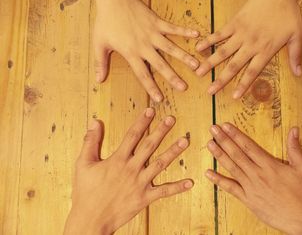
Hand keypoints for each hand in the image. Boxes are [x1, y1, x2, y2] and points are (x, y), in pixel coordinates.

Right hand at [64, 108, 192, 234]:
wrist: (91, 219)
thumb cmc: (85, 192)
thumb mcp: (83, 164)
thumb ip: (91, 142)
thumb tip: (95, 122)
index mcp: (117, 159)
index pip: (132, 135)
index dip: (142, 121)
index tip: (151, 110)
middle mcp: (131, 169)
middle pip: (149, 146)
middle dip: (161, 131)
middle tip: (172, 119)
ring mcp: (140, 183)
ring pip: (160, 164)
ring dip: (173, 152)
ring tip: (185, 141)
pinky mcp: (145, 198)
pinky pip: (164, 191)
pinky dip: (177, 187)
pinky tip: (190, 182)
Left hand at [94, 0, 199, 101]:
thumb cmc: (105, 22)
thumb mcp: (99, 44)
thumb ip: (100, 63)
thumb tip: (99, 80)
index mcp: (131, 52)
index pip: (142, 74)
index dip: (151, 87)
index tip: (160, 99)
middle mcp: (144, 45)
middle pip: (161, 64)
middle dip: (173, 77)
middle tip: (184, 88)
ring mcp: (153, 33)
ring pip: (171, 48)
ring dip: (184, 57)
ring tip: (196, 65)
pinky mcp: (157, 22)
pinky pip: (173, 28)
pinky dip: (185, 30)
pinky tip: (196, 34)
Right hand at [195, 0, 301, 98]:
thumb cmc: (288, 14)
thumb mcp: (298, 35)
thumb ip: (296, 56)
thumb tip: (299, 73)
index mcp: (265, 50)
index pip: (252, 72)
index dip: (243, 85)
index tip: (233, 96)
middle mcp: (250, 45)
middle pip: (233, 66)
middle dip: (220, 80)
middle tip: (210, 91)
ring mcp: (240, 34)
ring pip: (223, 52)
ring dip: (210, 63)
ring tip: (198, 72)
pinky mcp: (234, 23)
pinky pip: (219, 34)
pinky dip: (209, 41)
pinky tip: (198, 48)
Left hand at [205, 124, 301, 234]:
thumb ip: (295, 147)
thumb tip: (294, 129)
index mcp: (269, 165)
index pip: (248, 146)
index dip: (236, 134)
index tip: (226, 126)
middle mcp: (257, 174)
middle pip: (236, 154)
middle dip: (223, 140)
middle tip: (213, 129)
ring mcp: (251, 187)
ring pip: (231, 168)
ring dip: (219, 155)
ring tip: (209, 144)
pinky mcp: (248, 200)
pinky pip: (230, 188)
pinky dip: (218, 181)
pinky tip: (208, 173)